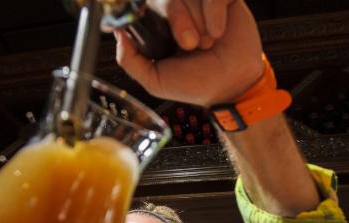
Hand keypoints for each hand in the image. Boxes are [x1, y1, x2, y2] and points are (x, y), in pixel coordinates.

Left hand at [116, 0, 263, 106]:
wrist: (231, 87)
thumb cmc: (195, 84)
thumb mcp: (155, 80)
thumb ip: (129, 60)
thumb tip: (117, 33)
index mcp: (158, 26)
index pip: (146, 5)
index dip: (150, 14)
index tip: (159, 33)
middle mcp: (178, 11)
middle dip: (178, 19)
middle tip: (189, 44)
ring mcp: (200, 4)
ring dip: (198, 21)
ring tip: (206, 43)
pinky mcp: (224, 0)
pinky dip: (215, 13)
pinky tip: (218, 33)